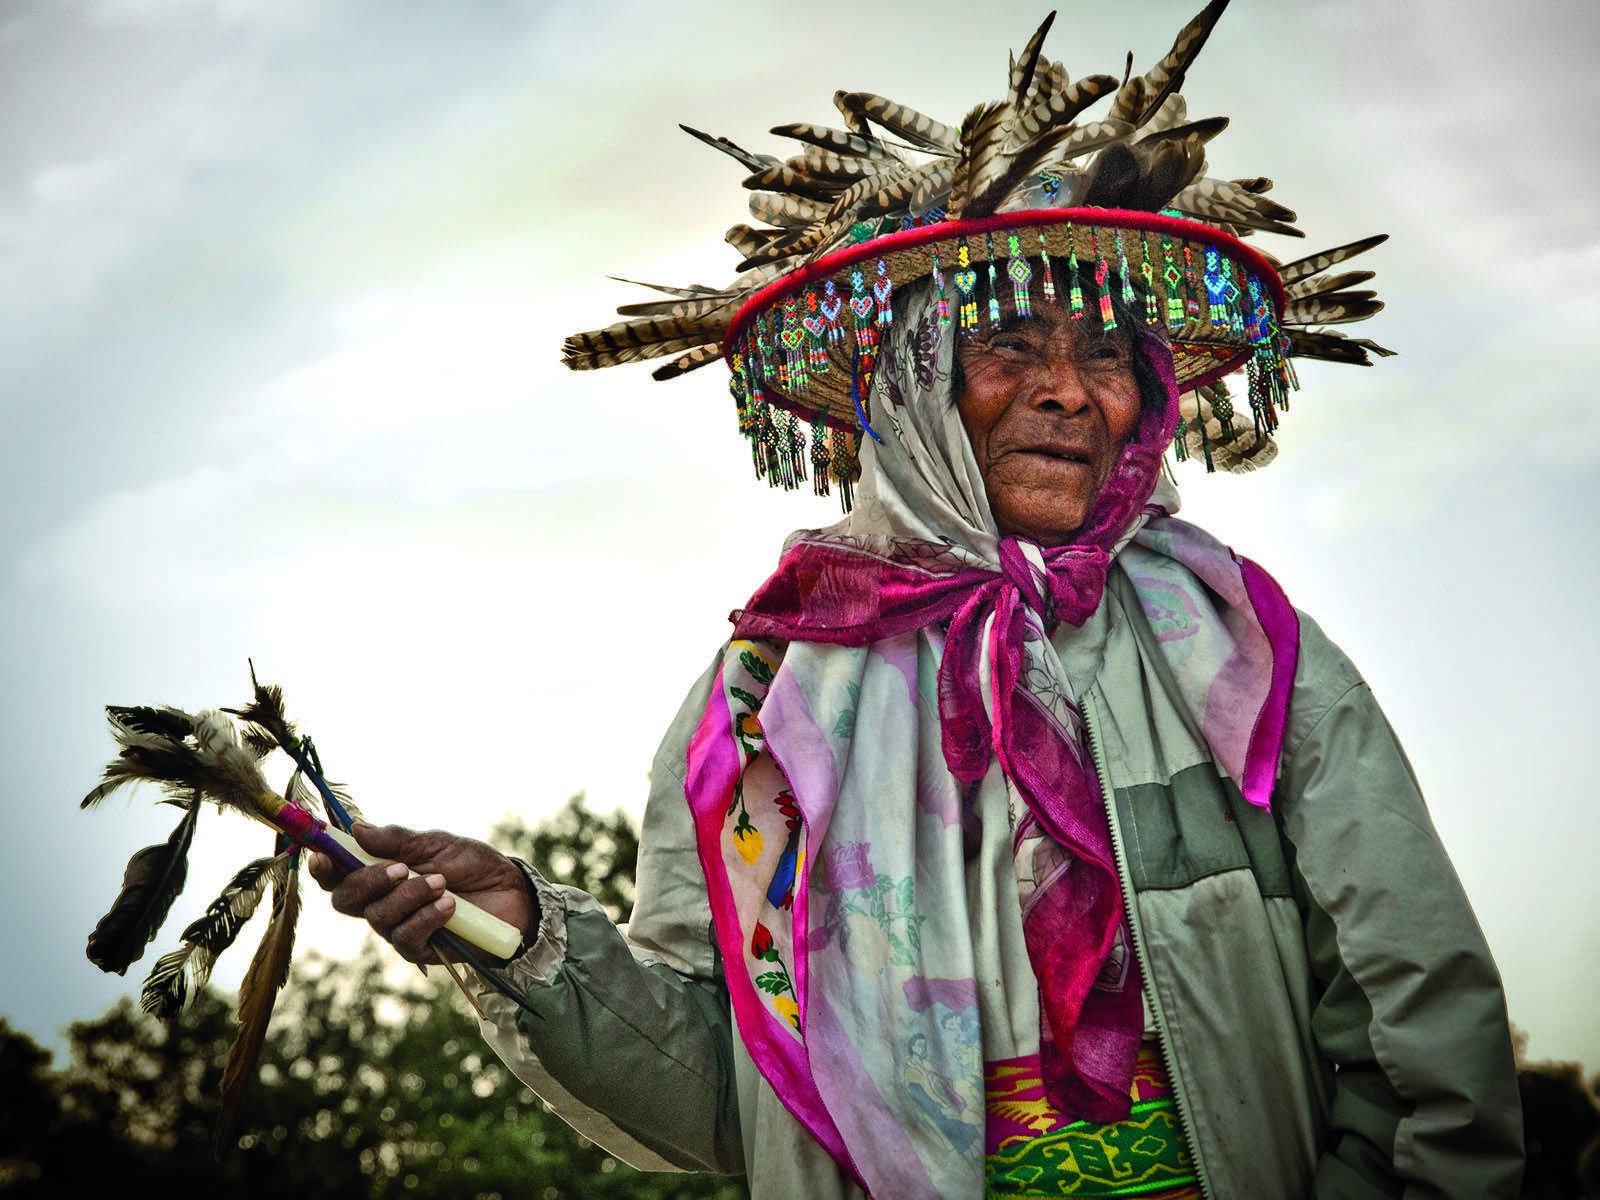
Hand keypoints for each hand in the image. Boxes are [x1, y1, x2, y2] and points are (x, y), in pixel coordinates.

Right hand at [306, 822, 535, 965]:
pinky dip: (427, 917)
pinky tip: (450, 906)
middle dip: (368, 882)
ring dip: (409, 896)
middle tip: (402, 868)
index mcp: (380, 875)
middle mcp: (382, 903)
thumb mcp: (437, 844)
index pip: (338, 875)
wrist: (512, 893)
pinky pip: (407, 938)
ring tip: (442, 883)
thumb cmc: (472, 866)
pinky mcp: (422, 950)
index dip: (323, 867)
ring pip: (378, 918)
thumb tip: (356, 829)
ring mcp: (400, 928)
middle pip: (346, 901)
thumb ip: (398, 841)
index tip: (322, 854)